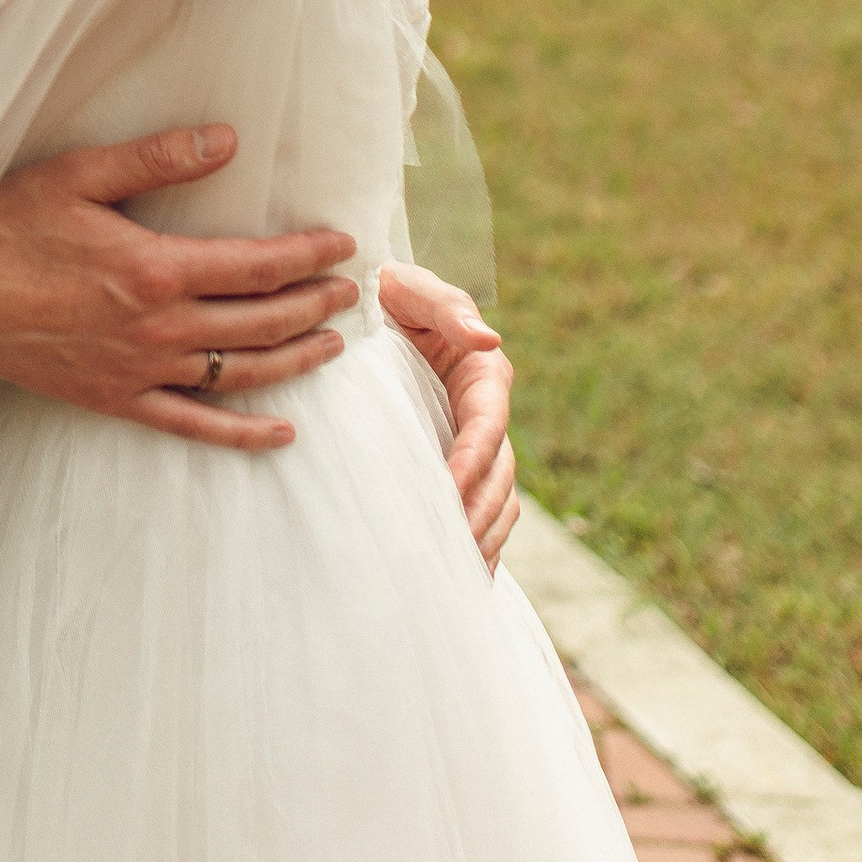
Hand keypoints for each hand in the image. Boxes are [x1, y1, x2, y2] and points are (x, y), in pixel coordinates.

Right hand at [0, 127, 358, 453]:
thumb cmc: (4, 226)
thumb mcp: (78, 175)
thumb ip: (157, 158)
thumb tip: (227, 141)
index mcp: (155, 269)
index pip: (256, 264)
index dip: (307, 255)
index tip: (343, 245)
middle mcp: (158, 328)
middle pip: (261, 320)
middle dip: (314, 303)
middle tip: (349, 290)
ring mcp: (139, 371)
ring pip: (240, 373)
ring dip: (295, 359)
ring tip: (331, 342)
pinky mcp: (116, 400)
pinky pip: (192, 425)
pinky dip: (240, 434)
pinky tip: (279, 432)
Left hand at [380, 261, 518, 567]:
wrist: (364, 302)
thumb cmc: (387, 290)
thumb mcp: (413, 287)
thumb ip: (448, 307)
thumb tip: (489, 338)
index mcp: (483, 374)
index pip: (487, 427)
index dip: (473, 461)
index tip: (450, 491)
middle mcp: (486, 412)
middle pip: (498, 473)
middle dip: (481, 511)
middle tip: (455, 547)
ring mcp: (472, 441)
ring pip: (497, 497)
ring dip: (485, 534)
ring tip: (463, 571)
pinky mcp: (455, 460)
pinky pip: (480, 505)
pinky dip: (480, 539)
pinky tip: (466, 574)